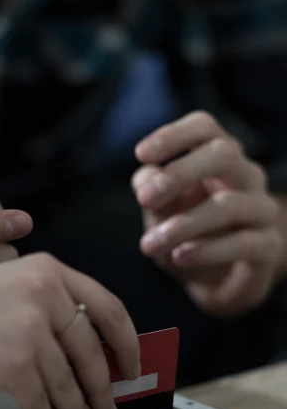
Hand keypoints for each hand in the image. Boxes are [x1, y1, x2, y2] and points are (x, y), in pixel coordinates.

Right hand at [0, 254, 139, 408]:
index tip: (133, 365)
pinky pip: (44, 402)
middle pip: (92, 351)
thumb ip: (54, 308)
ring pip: (71, 382)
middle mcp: (45, 293)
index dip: (128, 341)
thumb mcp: (15, 286)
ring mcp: (30, 328)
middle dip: (105, 387)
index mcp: (49, 271)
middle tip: (111, 408)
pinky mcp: (13, 363)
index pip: (108, 307)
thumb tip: (95, 354)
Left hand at [132, 111, 283, 316]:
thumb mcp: (159, 211)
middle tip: (144, 199)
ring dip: (184, 224)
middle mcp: (245, 176)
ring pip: (230, 204)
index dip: (173, 135)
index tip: (140, 154)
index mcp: (218, 157)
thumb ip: (151, 190)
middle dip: (180, 174)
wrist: (214, 281)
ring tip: (149, 245)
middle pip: (224, 154)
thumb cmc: (186, 234)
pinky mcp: (268, 247)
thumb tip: (146, 176)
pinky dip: (208, 250)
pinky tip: (179, 257)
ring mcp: (262, 210)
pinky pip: (244, 243)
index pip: (204, 128)